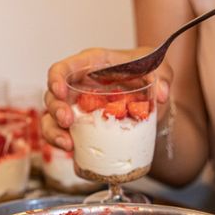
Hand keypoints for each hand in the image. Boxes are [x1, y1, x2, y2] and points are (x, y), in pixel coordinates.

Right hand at [42, 47, 172, 150]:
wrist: (152, 98)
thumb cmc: (148, 75)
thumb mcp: (159, 69)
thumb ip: (162, 76)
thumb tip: (161, 93)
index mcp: (91, 65)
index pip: (64, 67)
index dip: (56, 77)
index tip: (60, 90)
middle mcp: (77, 85)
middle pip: (53, 94)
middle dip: (56, 108)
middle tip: (67, 120)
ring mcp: (76, 107)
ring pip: (51, 118)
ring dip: (53, 130)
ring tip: (67, 143)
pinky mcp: (79, 126)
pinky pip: (61, 134)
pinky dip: (60, 143)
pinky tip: (71, 149)